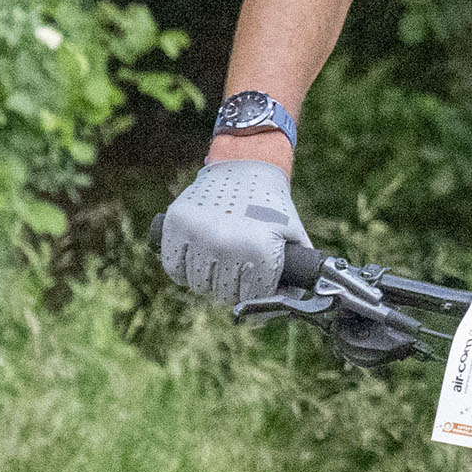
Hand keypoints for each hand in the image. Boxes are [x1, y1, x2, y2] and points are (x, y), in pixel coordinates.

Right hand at [157, 157, 309, 308]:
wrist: (245, 166)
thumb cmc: (272, 205)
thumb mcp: (294, 236)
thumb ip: (297, 273)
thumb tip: (289, 306)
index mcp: (260, 250)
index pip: (252, 298)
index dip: (256, 298)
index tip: (254, 291)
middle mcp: (227, 245)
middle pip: (224, 295)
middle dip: (232, 291)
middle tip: (236, 278)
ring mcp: (199, 235)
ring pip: (198, 285)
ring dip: (208, 282)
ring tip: (218, 267)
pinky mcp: (176, 224)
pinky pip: (173, 268)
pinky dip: (182, 271)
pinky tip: (195, 263)